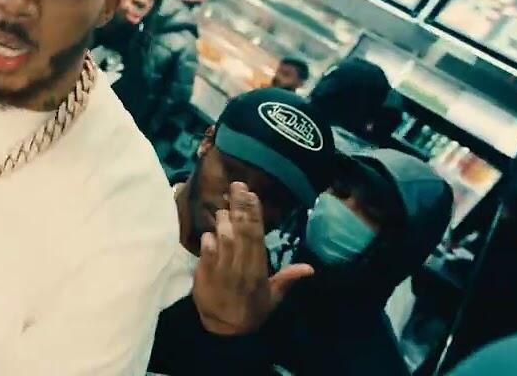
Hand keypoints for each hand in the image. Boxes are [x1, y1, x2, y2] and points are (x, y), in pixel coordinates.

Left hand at [191, 182, 313, 335]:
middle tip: (237, 186)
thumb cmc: (251, 311)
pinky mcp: (205, 274)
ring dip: (223, 221)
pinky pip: (206, 252)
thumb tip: (310, 268)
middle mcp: (242, 267)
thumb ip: (288, 279)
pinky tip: (209, 231)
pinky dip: (208, 239)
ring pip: (224, 239)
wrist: (226, 331)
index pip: (257, 237)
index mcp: (259, 270)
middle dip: (239, 207)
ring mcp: (222, 270)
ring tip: (223, 205)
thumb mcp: (273, 298)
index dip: (254, 215)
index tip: (252, 194)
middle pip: (241, 232)